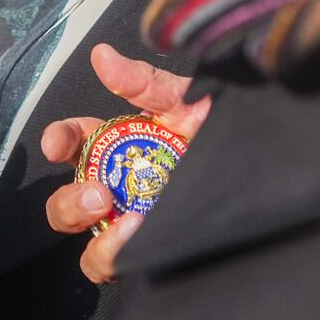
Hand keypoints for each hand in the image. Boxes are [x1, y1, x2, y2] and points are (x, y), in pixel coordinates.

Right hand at [39, 45, 211, 283]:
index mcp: (119, 146)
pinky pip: (109, 264)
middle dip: (69, 198)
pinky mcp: (145, 253)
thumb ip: (143, 82)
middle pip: (66, 201)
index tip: (57, 145)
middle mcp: (118, 189)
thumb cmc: (220, 132)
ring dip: (88, 228)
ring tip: (114, 214)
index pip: (74, 142)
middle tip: (96, 192)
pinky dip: (112, 252)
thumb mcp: (184, 100)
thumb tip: (103, 56)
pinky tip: (136, 233)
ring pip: (83, 240)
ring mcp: (129, 224)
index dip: (58, 140)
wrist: (262, 167)